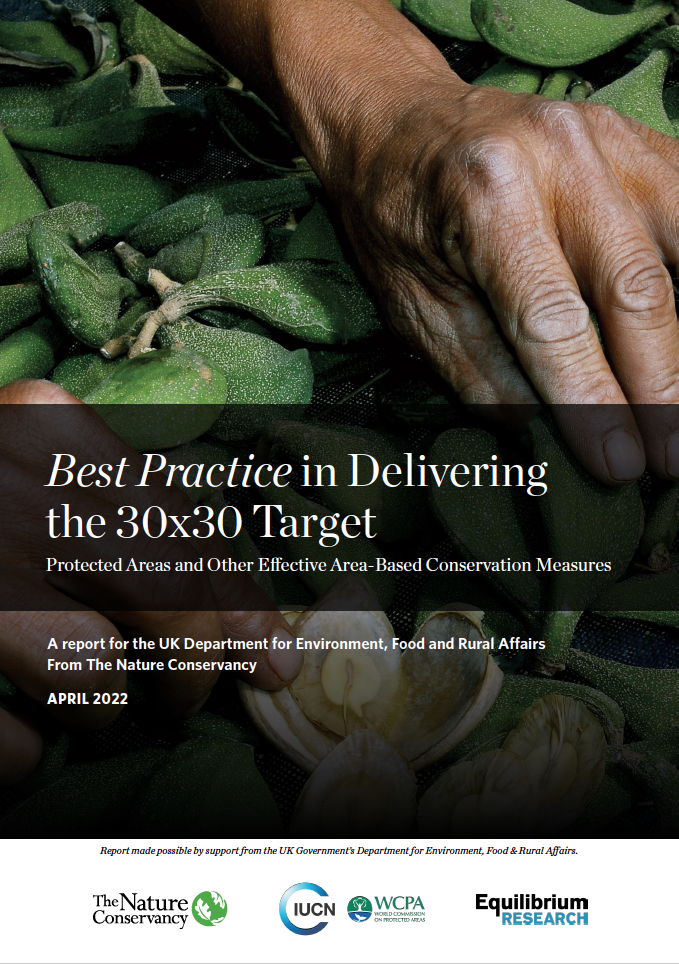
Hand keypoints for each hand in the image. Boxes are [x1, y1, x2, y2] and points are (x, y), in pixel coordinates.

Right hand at [0, 380, 301, 785]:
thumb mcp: (43, 471)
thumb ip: (137, 522)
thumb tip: (253, 630)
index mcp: (49, 427)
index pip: (188, 532)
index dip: (243, 612)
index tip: (272, 665)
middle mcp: (7, 484)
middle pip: (165, 603)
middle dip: (191, 675)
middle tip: (176, 700)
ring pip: (92, 674)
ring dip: (110, 712)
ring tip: (96, 708)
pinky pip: (5, 738)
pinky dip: (27, 753)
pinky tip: (23, 737)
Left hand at [317, 75, 678, 484]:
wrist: (399, 121)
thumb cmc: (397, 219)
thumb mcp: (416, 307)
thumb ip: (486, 374)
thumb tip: (552, 437)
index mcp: (488, 198)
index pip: (552, 322)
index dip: (591, 403)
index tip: (618, 464)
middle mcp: (559, 156)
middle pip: (635, 290)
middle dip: (659, 389)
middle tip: (668, 458)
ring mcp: (608, 141)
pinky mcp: (637, 142)